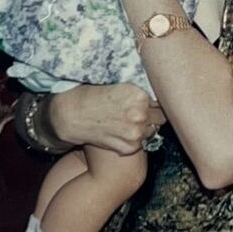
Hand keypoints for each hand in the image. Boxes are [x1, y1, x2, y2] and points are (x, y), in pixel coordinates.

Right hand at [48, 83, 165, 155]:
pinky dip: (136, 137)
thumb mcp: (116, 83)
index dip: (154, 99)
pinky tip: (123, 130)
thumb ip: (137, 88)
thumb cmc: (90, 95)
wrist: (71, 116)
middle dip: (152, 112)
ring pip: (154, 129)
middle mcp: (140, 114)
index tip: (149, 99)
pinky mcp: (130, 147)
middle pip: (161, 115)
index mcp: (138, 94)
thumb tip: (155, 88)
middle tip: (140, 110)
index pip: (161, 98)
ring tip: (130, 121)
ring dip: (146, 125)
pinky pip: (143, 142)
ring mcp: (135, 133)